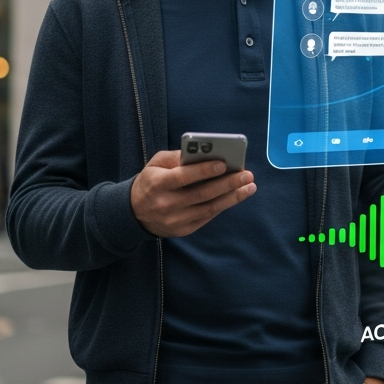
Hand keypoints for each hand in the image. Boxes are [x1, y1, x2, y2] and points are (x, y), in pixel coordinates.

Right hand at [130, 151, 255, 237]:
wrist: (134, 213)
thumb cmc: (150, 181)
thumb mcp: (156, 164)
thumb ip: (177, 157)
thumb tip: (205, 153)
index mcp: (158, 183)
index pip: (184, 176)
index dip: (205, 170)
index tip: (224, 164)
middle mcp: (167, 203)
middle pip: (202, 193)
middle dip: (228, 183)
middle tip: (247, 175)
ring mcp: (176, 219)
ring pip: (210, 208)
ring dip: (233, 197)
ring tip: (249, 186)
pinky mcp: (183, 230)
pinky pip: (208, 217)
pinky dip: (223, 205)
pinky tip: (235, 196)